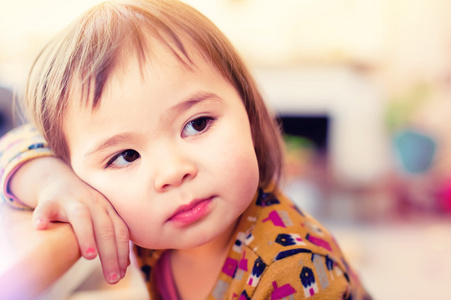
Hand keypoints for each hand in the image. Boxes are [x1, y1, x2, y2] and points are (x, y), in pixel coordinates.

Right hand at [9, 157, 129, 283]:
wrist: (58, 180)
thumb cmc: (83, 207)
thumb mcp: (101, 218)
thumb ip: (113, 238)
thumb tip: (126, 267)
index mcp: (107, 209)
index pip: (119, 231)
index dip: (122, 252)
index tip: (122, 275)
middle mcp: (93, 203)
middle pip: (104, 228)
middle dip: (110, 254)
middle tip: (113, 278)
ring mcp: (72, 200)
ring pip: (81, 217)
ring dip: (87, 236)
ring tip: (90, 256)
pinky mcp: (50, 200)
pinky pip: (46, 207)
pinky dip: (42, 216)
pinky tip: (39, 227)